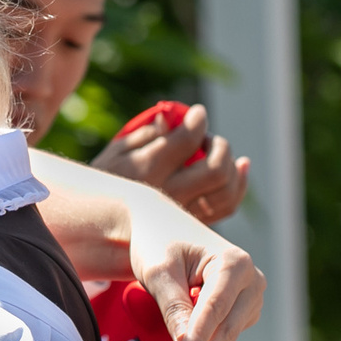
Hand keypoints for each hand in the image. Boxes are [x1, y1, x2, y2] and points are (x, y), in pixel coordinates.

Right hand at [93, 102, 249, 224]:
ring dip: (231, 165)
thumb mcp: (114, 153)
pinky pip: (227, 207)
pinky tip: (240, 167)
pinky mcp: (193, 224)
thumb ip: (143, 135)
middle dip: (219, 145)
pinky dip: (239, 185)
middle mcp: (169, 194)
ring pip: (227, 190)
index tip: (198, 114)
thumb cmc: (105, 182)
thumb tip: (170, 119)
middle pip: (216, 168)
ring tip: (216, 152)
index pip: (188, 140)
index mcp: (148, 170)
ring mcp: (184, 214)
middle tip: (206, 139)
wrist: (100, 226)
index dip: (199, 120)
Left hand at [126, 189, 263, 340]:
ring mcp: (249, 297)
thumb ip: (173, 306)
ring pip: (227, 336)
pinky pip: (225, 335)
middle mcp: (251, 279)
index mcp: (234, 262)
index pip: (216, 305)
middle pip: (226, 327)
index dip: (201, 335)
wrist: (160, 230)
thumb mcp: (159, 272)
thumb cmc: (158, 244)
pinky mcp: (242, 311)